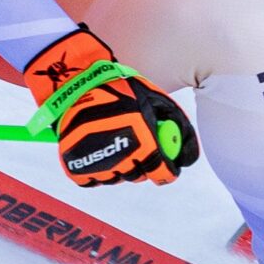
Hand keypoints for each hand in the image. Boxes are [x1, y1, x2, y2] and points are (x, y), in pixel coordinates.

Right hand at [25, 26, 199, 186]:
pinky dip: (96, 168)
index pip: (161, 172)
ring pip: (116, 179)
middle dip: (142, 165)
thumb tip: (188, 158)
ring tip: (113, 140)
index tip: (167, 170)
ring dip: (118, 166)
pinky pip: (92, 180)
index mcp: (141, 138)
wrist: (78, 83)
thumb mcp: (155, 99)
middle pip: (138, 176)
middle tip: (136, 147)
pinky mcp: (74, 168)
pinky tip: (96, 148)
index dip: (167, 173)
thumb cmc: (122, 90)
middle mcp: (119, 155)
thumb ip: (176, 126)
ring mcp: (95, 163)